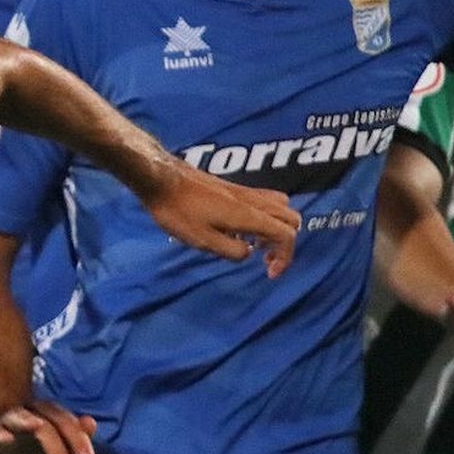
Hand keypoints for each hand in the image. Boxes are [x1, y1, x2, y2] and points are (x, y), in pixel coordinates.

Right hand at [0, 400, 97, 453]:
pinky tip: (6, 438)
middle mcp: (28, 413)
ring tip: (36, 425)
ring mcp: (7, 421)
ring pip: (19, 418)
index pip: (66, 423)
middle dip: (58, 447)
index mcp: (47, 415)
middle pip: (46, 423)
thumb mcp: (55, 445)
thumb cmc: (29, 445)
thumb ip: (74, 437)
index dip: (79, 441)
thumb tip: (91, 424)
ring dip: (27, 422)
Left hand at [141, 162, 298, 277]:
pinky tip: (238, 230)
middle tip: (263, 258)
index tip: (269, 273)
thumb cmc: (179, 211)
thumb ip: (231, 251)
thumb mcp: (203, 240)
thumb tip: (248, 253)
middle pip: (291, 219)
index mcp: (249, 215)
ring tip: (252, 244)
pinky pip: (264, 202)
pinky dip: (263, 218)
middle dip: (284, 243)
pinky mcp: (234, 189)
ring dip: (275, 228)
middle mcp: (254, 201)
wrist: (162, 180)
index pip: (287, 235)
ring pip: (280, 207)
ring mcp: (245, 192)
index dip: (285, 258)